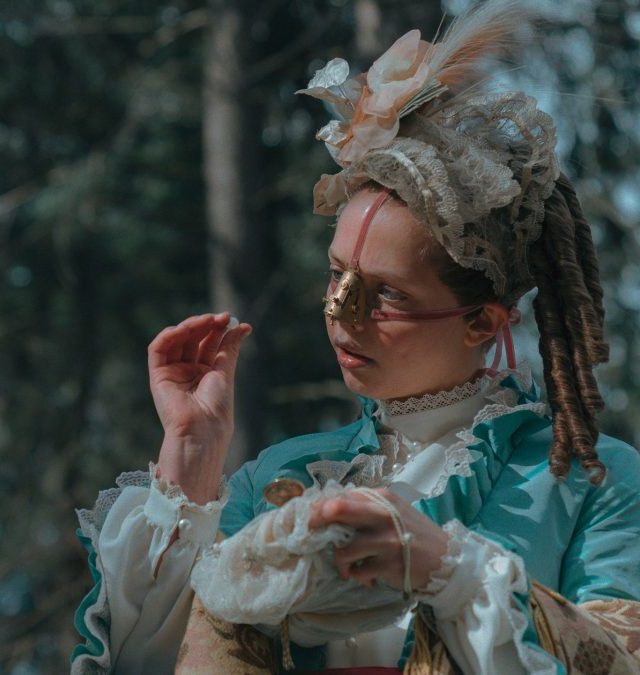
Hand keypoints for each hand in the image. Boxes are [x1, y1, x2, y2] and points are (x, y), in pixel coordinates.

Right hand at [148, 313, 251, 502]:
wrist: (202, 430)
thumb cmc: (217, 408)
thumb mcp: (225, 372)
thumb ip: (229, 348)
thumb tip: (243, 326)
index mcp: (205, 373)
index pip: (209, 343)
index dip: (218, 329)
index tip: (232, 319)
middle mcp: (188, 371)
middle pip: (194, 339)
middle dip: (207, 325)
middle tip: (222, 316)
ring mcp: (172, 373)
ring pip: (177, 341)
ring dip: (190, 327)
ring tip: (207, 320)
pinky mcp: (158, 376)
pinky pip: (158, 350)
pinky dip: (168, 335)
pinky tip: (182, 329)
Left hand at [309, 488, 448, 591]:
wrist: (446, 559)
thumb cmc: (415, 533)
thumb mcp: (393, 511)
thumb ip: (367, 507)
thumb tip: (329, 509)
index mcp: (382, 497)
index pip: (342, 496)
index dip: (320, 506)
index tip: (310, 517)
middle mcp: (383, 514)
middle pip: (337, 509)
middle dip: (316, 521)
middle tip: (309, 534)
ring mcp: (386, 540)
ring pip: (343, 549)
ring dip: (340, 562)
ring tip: (348, 567)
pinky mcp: (389, 565)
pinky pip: (358, 572)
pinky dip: (358, 577)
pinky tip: (367, 577)